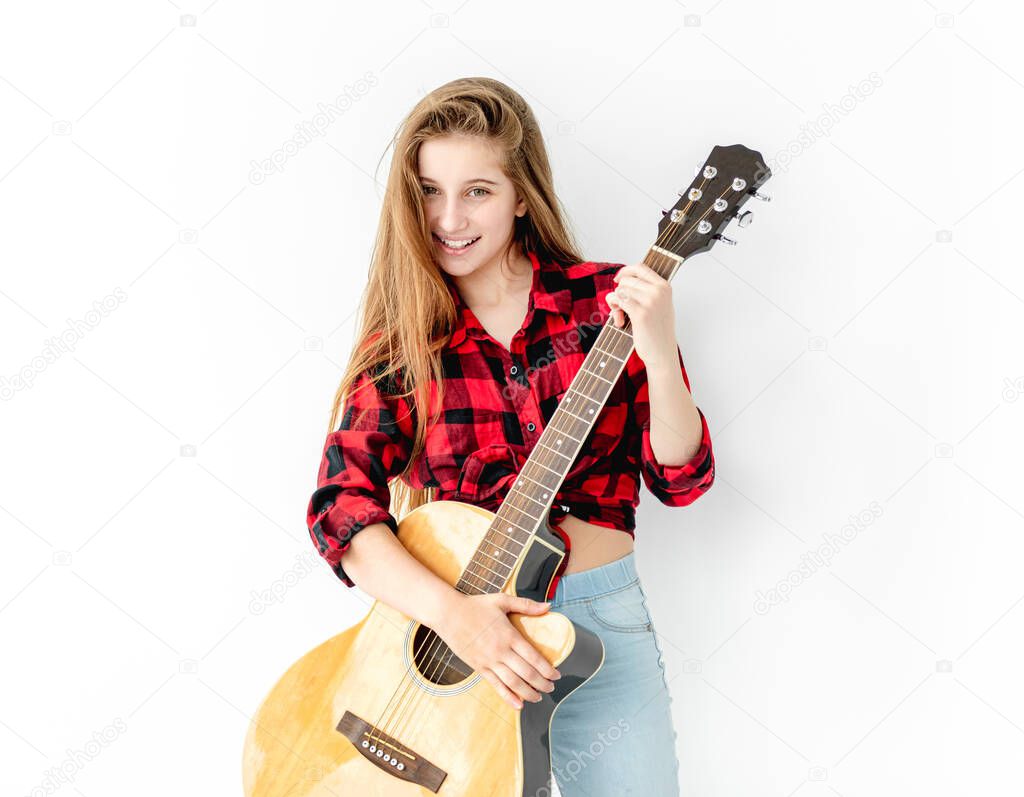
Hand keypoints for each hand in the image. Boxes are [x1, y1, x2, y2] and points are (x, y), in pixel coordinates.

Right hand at [435, 592, 560, 709]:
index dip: (547, 669)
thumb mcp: (502, 600)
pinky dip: (508, 697)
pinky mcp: (479, 667)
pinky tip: (518, 704)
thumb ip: (526, 605)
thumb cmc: (476, 605)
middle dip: (542, 683)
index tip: (556, 675)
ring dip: (528, 693)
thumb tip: (548, 606)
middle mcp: (500, 651)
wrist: (448, 614)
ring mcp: (489, 661)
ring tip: (538, 697)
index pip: (534, 657)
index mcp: (509, 635)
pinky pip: (496, 685)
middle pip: (526, 673)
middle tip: (551, 688)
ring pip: (513, 683)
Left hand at [605, 262, 678, 369]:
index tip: (618, 279)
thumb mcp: (658, 305)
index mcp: (665, 287)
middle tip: (620, 307)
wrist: (662, 353)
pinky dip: (614, 310)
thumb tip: (621, 280)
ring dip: (615, 303)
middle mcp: (659, 291)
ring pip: (620, 290)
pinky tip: (619, 321)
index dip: (625, 271)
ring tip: (620, 315)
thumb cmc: (657, 331)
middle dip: (619, 292)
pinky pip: (618, 301)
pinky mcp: (640, 313)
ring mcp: (650, 301)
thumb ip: (645, 290)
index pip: (641, 267)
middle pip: (627, 280)